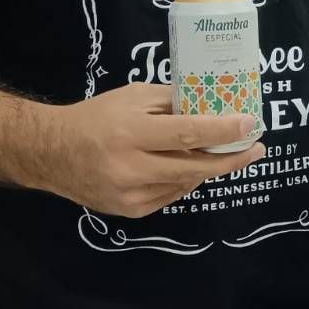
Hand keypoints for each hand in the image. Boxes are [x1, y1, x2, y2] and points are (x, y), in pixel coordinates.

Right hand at [44, 85, 264, 218]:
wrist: (52, 153)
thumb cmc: (96, 117)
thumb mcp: (132, 97)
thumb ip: (171, 102)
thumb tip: (211, 106)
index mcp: (132, 131)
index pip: (187, 132)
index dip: (222, 131)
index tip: (250, 125)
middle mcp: (131, 166)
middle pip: (195, 166)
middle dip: (231, 158)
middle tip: (256, 148)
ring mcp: (130, 193)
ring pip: (186, 182)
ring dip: (207, 167)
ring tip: (222, 152)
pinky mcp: (130, 210)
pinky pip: (171, 195)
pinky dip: (184, 180)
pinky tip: (187, 167)